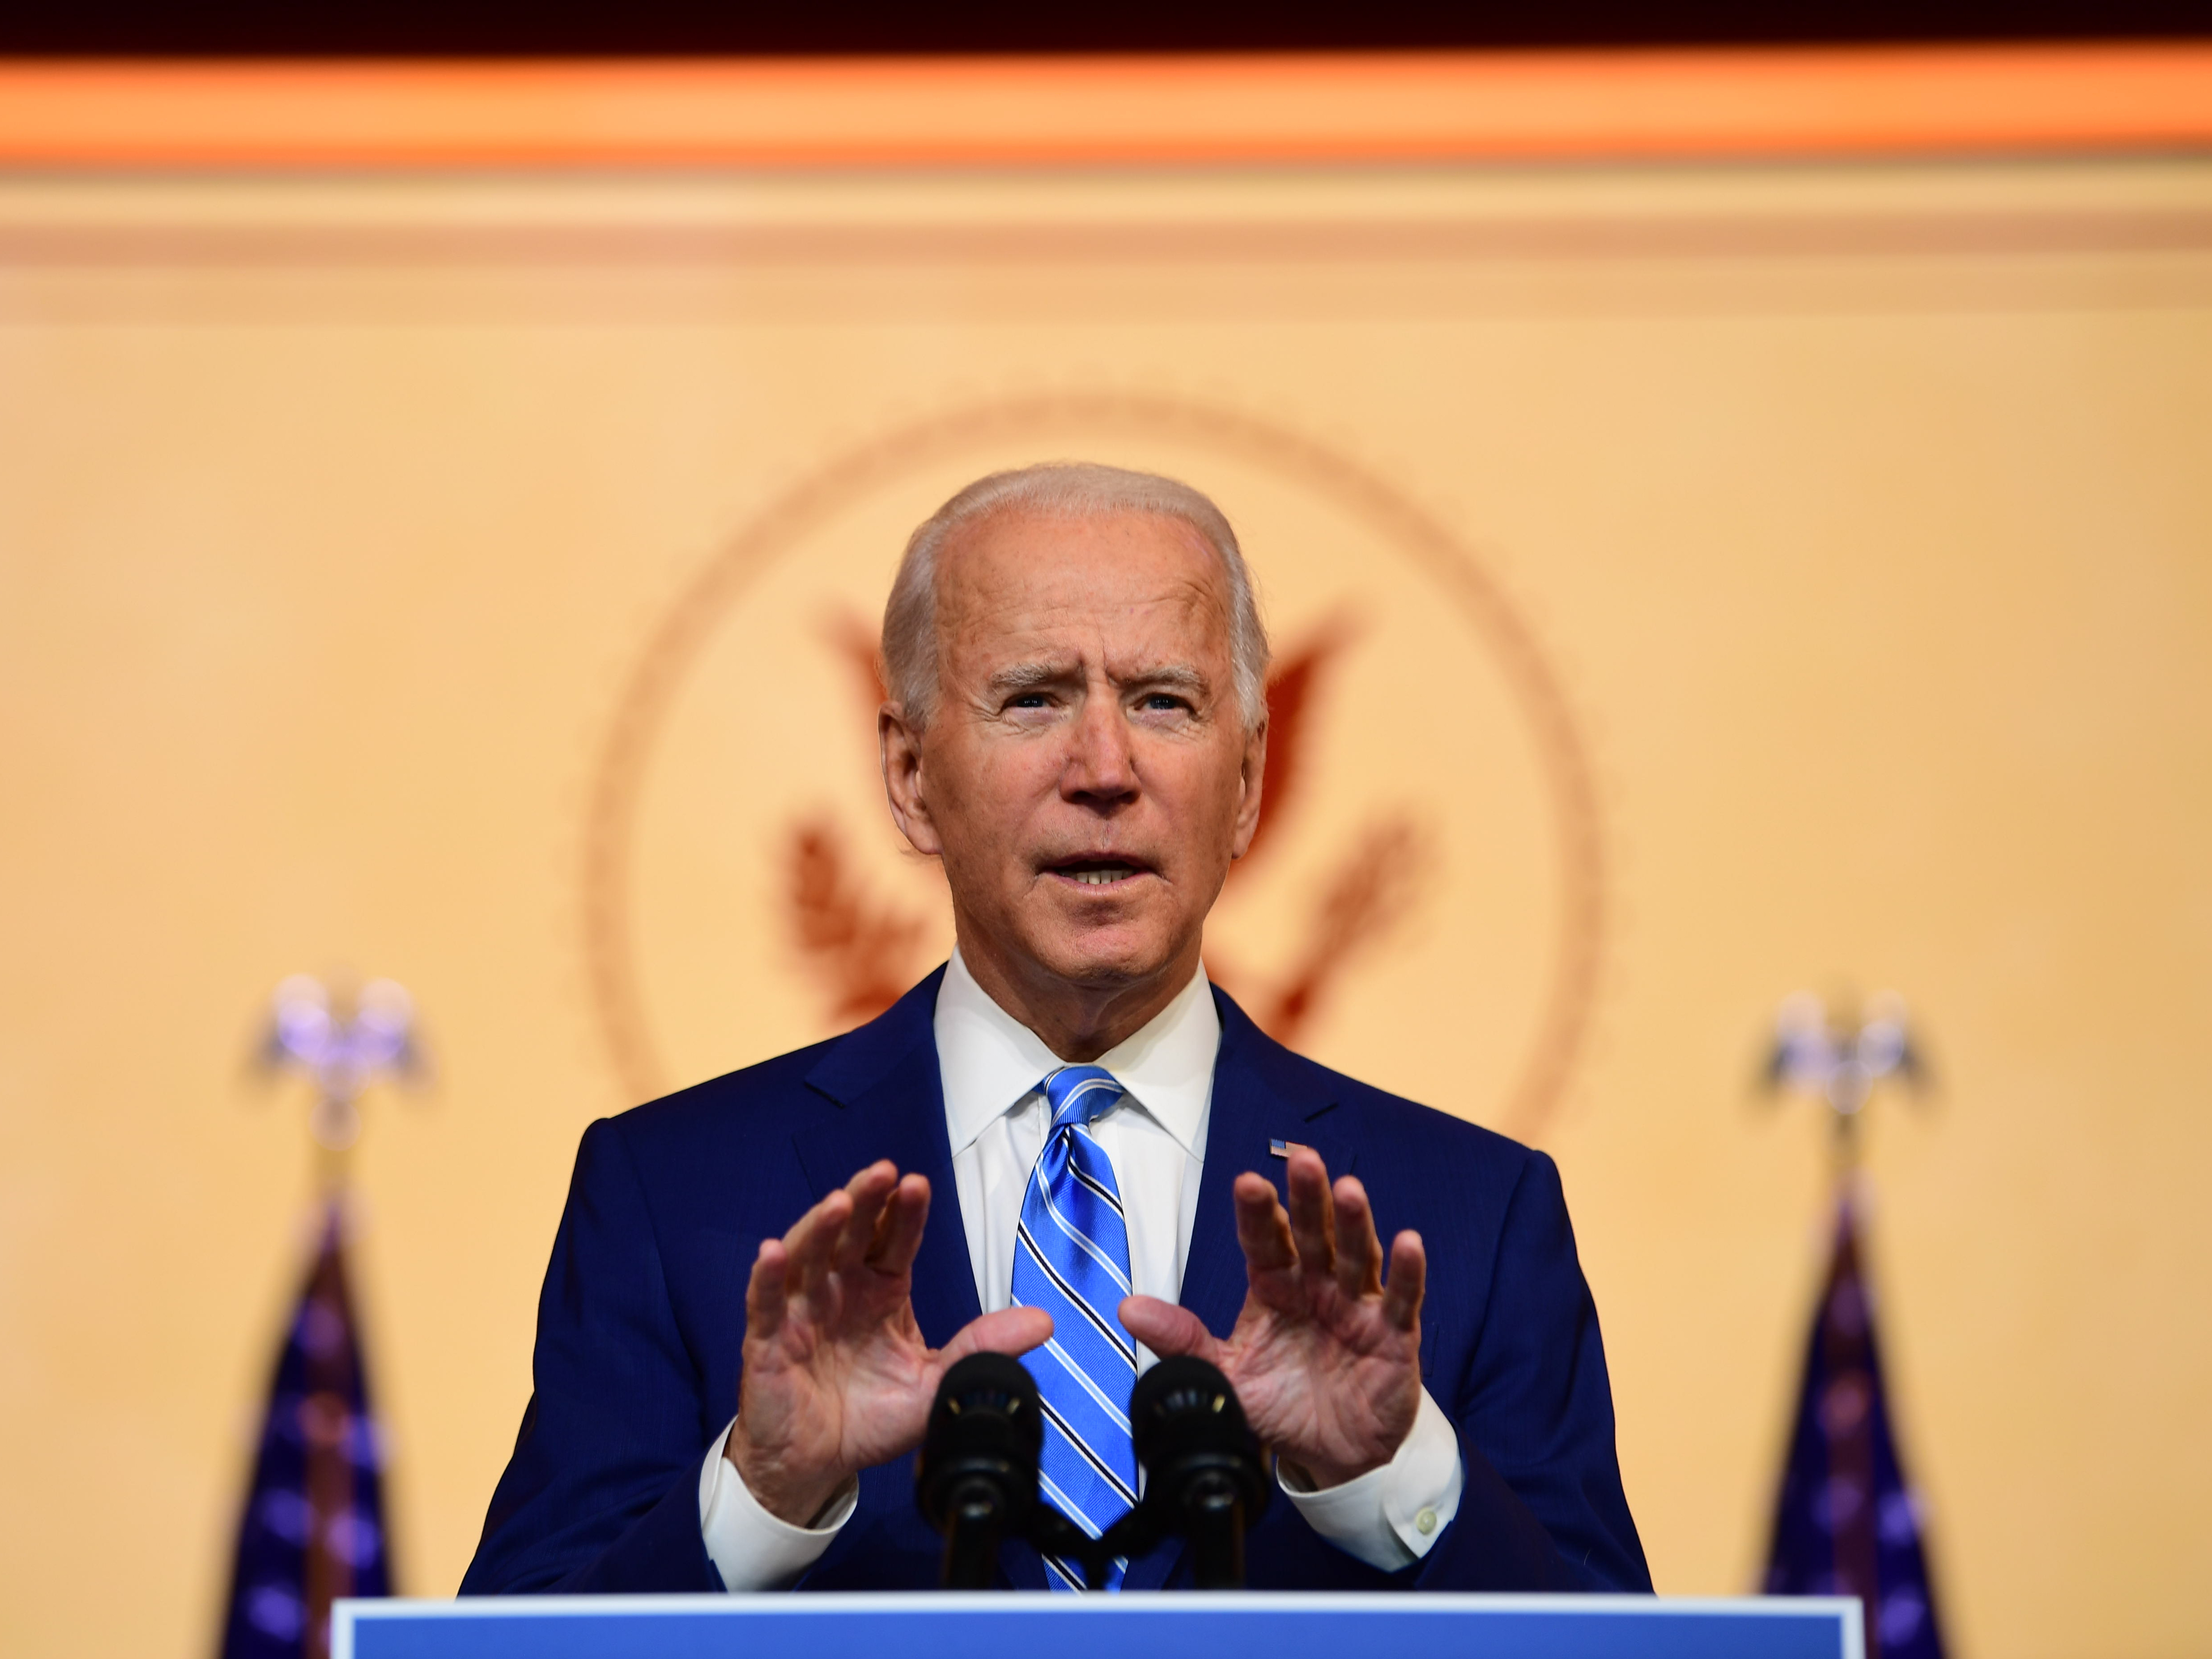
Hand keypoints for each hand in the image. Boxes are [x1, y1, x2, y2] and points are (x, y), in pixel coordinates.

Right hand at [727, 1160, 1051, 1524]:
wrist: (819, 1465)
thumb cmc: (872, 1416)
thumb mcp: (936, 1382)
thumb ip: (982, 1348)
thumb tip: (1044, 1321)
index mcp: (881, 1290)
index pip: (895, 1241)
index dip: (906, 1213)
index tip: (919, 1185)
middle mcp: (840, 1289)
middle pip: (851, 1234)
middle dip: (866, 1200)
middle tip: (883, 1173)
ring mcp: (801, 1311)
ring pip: (807, 1256)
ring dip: (820, 1227)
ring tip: (839, 1203)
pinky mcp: (767, 1341)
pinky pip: (763, 1304)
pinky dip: (766, 1278)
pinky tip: (771, 1253)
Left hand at [1120, 1149, 1423, 1488]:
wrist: (1329, 1455)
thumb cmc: (1279, 1405)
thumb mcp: (1225, 1375)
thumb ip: (1182, 1340)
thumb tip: (1128, 1308)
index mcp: (1274, 1288)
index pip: (1264, 1242)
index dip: (1257, 1214)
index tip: (1247, 1184)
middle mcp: (1316, 1287)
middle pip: (1312, 1235)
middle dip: (1308, 1199)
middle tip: (1303, 1161)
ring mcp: (1356, 1307)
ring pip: (1356, 1256)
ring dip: (1355, 1223)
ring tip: (1350, 1190)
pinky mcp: (1392, 1335)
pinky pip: (1400, 1299)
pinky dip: (1407, 1272)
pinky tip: (1409, 1242)